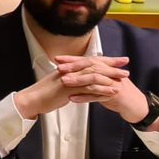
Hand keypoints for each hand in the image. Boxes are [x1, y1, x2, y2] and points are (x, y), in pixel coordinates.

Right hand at [14, 55, 131, 119]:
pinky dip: (103, 89)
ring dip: (110, 76)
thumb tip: (80, 82)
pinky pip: (89, 88)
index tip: (118, 59)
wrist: (32, 99)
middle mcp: (70, 70)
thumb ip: (70, 81)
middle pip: (94, 64)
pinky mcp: (69, 89)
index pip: (89, 61)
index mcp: (69, 68)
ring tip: (124, 78)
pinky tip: (113, 91)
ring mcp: (70, 79)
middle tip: (126, 64)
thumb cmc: (44, 94)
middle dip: (112, 64)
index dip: (105, 59)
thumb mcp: (59, 85)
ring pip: (94, 74)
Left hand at [54, 55, 152, 123]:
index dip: (72, 59)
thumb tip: (77, 72)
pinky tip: (73, 98)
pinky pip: (97, 96)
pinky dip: (84, 97)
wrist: (137, 106)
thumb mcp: (106, 82)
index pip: (87, 60)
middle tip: (59, 68)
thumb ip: (94, 76)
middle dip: (73, 66)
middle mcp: (110, 73)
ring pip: (93, 79)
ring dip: (78, 80)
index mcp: (107, 68)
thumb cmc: (120, 95)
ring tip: (64, 81)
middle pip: (90, 66)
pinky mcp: (115, 95)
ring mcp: (113, 83)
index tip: (58, 59)